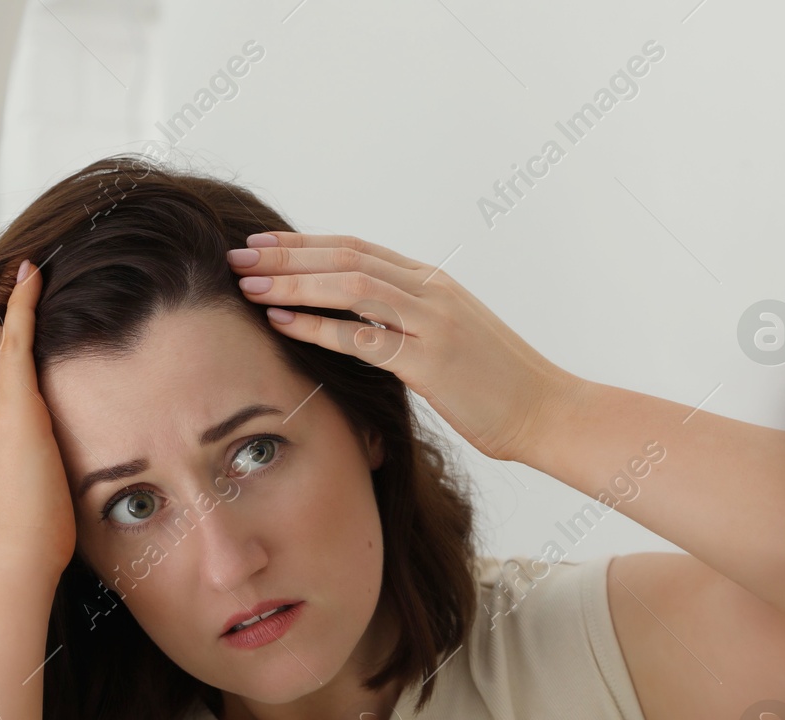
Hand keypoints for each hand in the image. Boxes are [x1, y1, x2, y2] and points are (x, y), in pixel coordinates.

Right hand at [0, 260, 76, 585]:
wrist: (11, 565)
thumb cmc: (24, 545)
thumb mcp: (25, 498)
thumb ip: (30, 473)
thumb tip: (49, 474)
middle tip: (7, 275)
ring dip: (6, 303)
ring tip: (26, 269)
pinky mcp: (15, 412)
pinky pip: (15, 343)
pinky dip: (23, 307)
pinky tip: (33, 277)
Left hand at [225, 233, 579, 462]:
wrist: (547, 410)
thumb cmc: (500, 384)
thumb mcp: (454, 338)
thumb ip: (411, 321)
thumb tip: (365, 324)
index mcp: (434, 282)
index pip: (357, 248)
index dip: (304, 243)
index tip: (262, 244)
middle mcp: (431, 292)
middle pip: (345, 257)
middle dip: (286, 255)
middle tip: (237, 256)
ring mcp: (432, 323)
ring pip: (350, 287)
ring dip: (293, 283)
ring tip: (249, 286)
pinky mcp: (430, 362)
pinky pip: (363, 338)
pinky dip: (318, 327)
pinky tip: (282, 322)